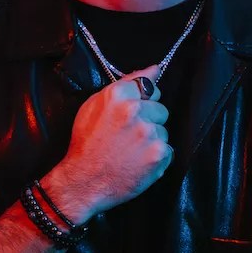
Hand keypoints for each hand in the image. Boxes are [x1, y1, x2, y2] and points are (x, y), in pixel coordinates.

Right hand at [42, 65, 171, 223]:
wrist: (83, 182)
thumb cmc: (86, 144)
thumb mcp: (94, 106)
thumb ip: (125, 85)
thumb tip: (154, 69)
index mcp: (118, 95)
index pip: (149, 85)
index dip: (143, 99)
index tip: (138, 109)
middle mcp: (136, 110)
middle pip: (161, 109)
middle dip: (149, 120)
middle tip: (128, 136)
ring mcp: (149, 133)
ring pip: (163, 131)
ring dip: (152, 140)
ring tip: (130, 151)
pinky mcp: (159, 153)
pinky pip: (168, 150)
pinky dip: (156, 157)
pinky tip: (138, 162)